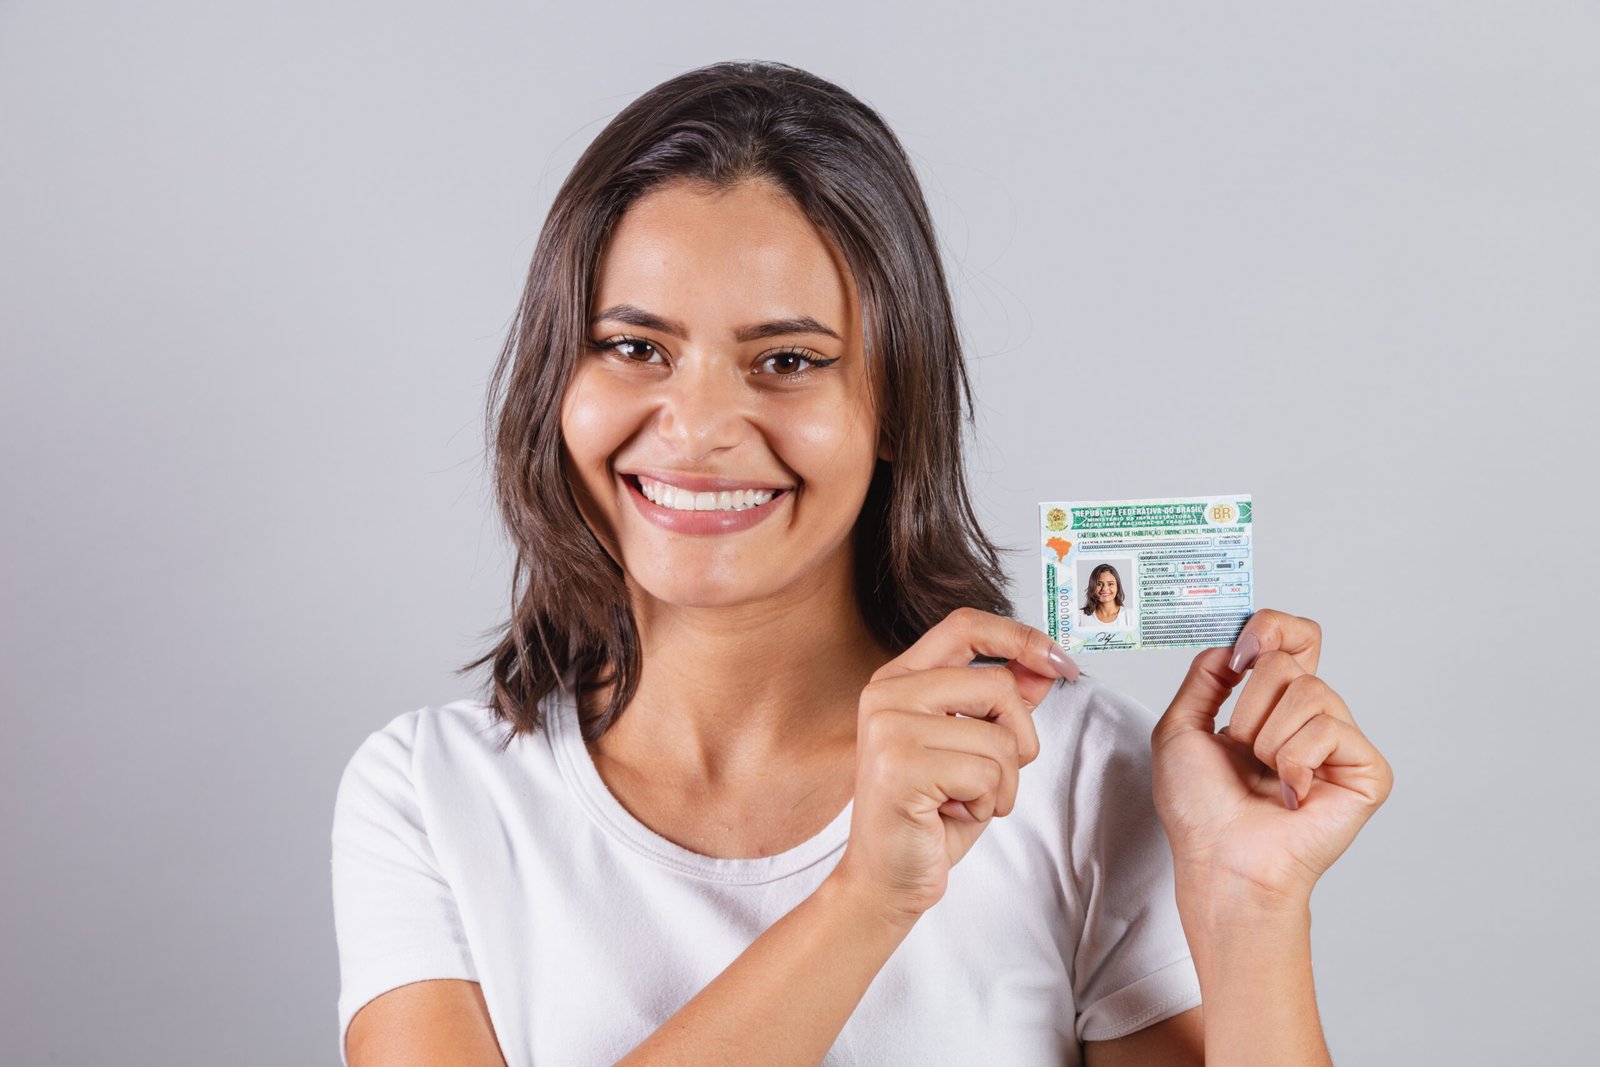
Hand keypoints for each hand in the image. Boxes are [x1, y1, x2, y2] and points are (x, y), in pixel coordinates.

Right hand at [829, 608, 1076, 924]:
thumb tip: (1044, 665)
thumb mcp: (973, 750)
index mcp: (900, 679)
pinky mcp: (899, 766)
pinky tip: (952, 814)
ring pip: (999, 737)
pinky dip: (987, 804)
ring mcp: (889, 727)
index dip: (1019, 636)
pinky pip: (986, 774)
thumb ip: (1003, 704)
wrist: (885, 879)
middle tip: (993, 776)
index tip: (1058, 661)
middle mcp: (887, 693)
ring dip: (1002, 784)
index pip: (966, 626)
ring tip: (965, 800)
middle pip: (998, 684)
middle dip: (1019, 739)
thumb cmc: (928, 815)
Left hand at [1151, 609, 1393, 905]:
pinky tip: (1292, 794)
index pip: (1295, 638)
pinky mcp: (1367, 770)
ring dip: (1267, 738)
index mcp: (1273, 706)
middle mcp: (1312, 718)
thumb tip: (1231, 644)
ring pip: (1308, 692)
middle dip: (1249, 706)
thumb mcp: (1181, 728)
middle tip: (1242, 748)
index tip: (1242, 652)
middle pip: (1290, 661)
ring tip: (1265, 776)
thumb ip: (1204, 677)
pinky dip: (1295, 760)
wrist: (1221, 859)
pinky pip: (1329, 729)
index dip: (1273, 629)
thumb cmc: (1200, 809)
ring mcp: (1342, 744)